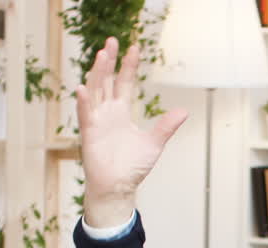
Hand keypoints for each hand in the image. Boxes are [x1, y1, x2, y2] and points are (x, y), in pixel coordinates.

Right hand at [75, 37, 188, 226]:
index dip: (128, 65)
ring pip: (95, 92)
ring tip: (101, 56)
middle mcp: (107, 112)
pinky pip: (86, 116)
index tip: (134, 48)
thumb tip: (184, 111)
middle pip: (107, 80)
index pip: (124, 82)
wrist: (119, 186)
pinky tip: (83, 89)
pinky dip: (84, 103)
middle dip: (110, 61)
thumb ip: (166, 126)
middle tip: (112, 41)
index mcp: (122, 111)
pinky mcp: (90, 134)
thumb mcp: (154, 143)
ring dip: (97, 74)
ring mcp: (97, 121)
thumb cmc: (133, 166)